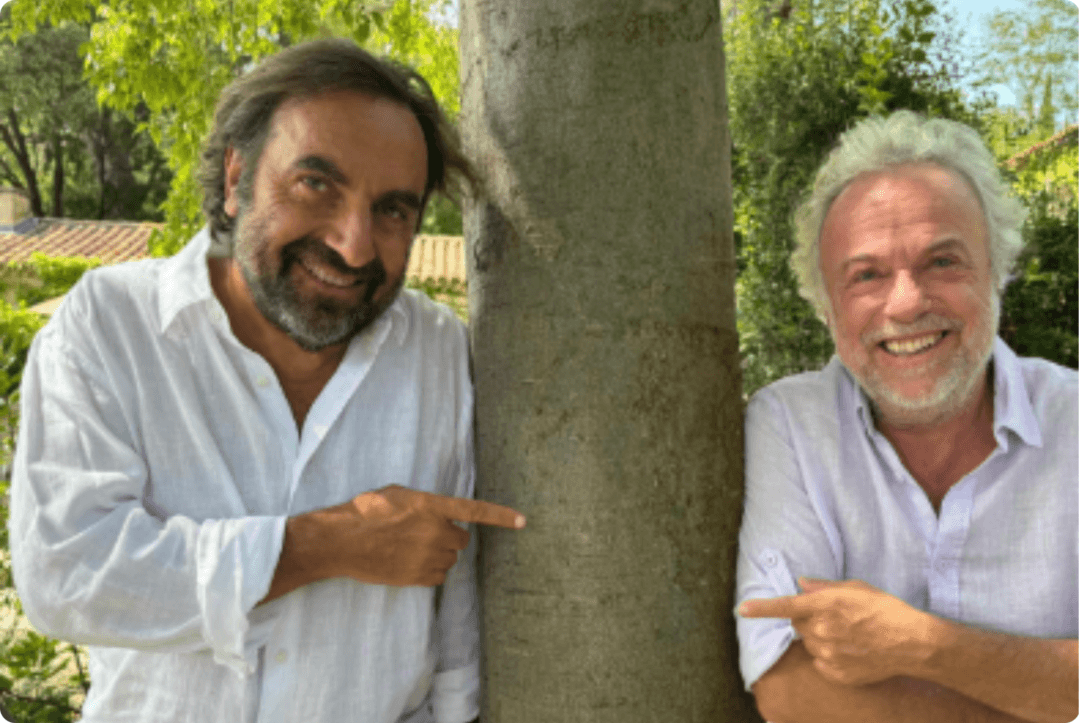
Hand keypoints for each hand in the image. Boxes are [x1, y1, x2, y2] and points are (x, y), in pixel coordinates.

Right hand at [327, 485, 524, 586]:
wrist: (342, 541)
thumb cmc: (365, 512)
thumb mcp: (398, 494)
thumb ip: (424, 504)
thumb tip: (436, 513)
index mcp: (431, 506)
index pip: (474, 511)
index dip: (501, 516)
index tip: (523, 521)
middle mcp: (434, 532)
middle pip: (461, 540)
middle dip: (449, 537)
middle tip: (426, 534)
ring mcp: (427, 556)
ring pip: (450, 560)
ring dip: (438, 555)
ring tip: (411, 548)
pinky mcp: (418, 577)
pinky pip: (439, 577)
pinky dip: (430, 571)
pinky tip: (409, 563)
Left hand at [739, 578, 933, 685]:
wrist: (912, 643)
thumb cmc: (886, 610)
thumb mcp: (856, 588)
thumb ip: (823, 587)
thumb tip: (801, 583)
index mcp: (825, 605)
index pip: (785, 606)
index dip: (762, 608)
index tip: (742, 609)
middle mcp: (822, 630)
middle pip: (798, 623)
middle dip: (807, 619)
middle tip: (832, 617)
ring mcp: (828, 653)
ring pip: (809, 643)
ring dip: (819, 637)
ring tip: (847, 635)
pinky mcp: (835, 672)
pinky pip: (820, 662)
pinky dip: (828, 656)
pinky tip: (850, 651)